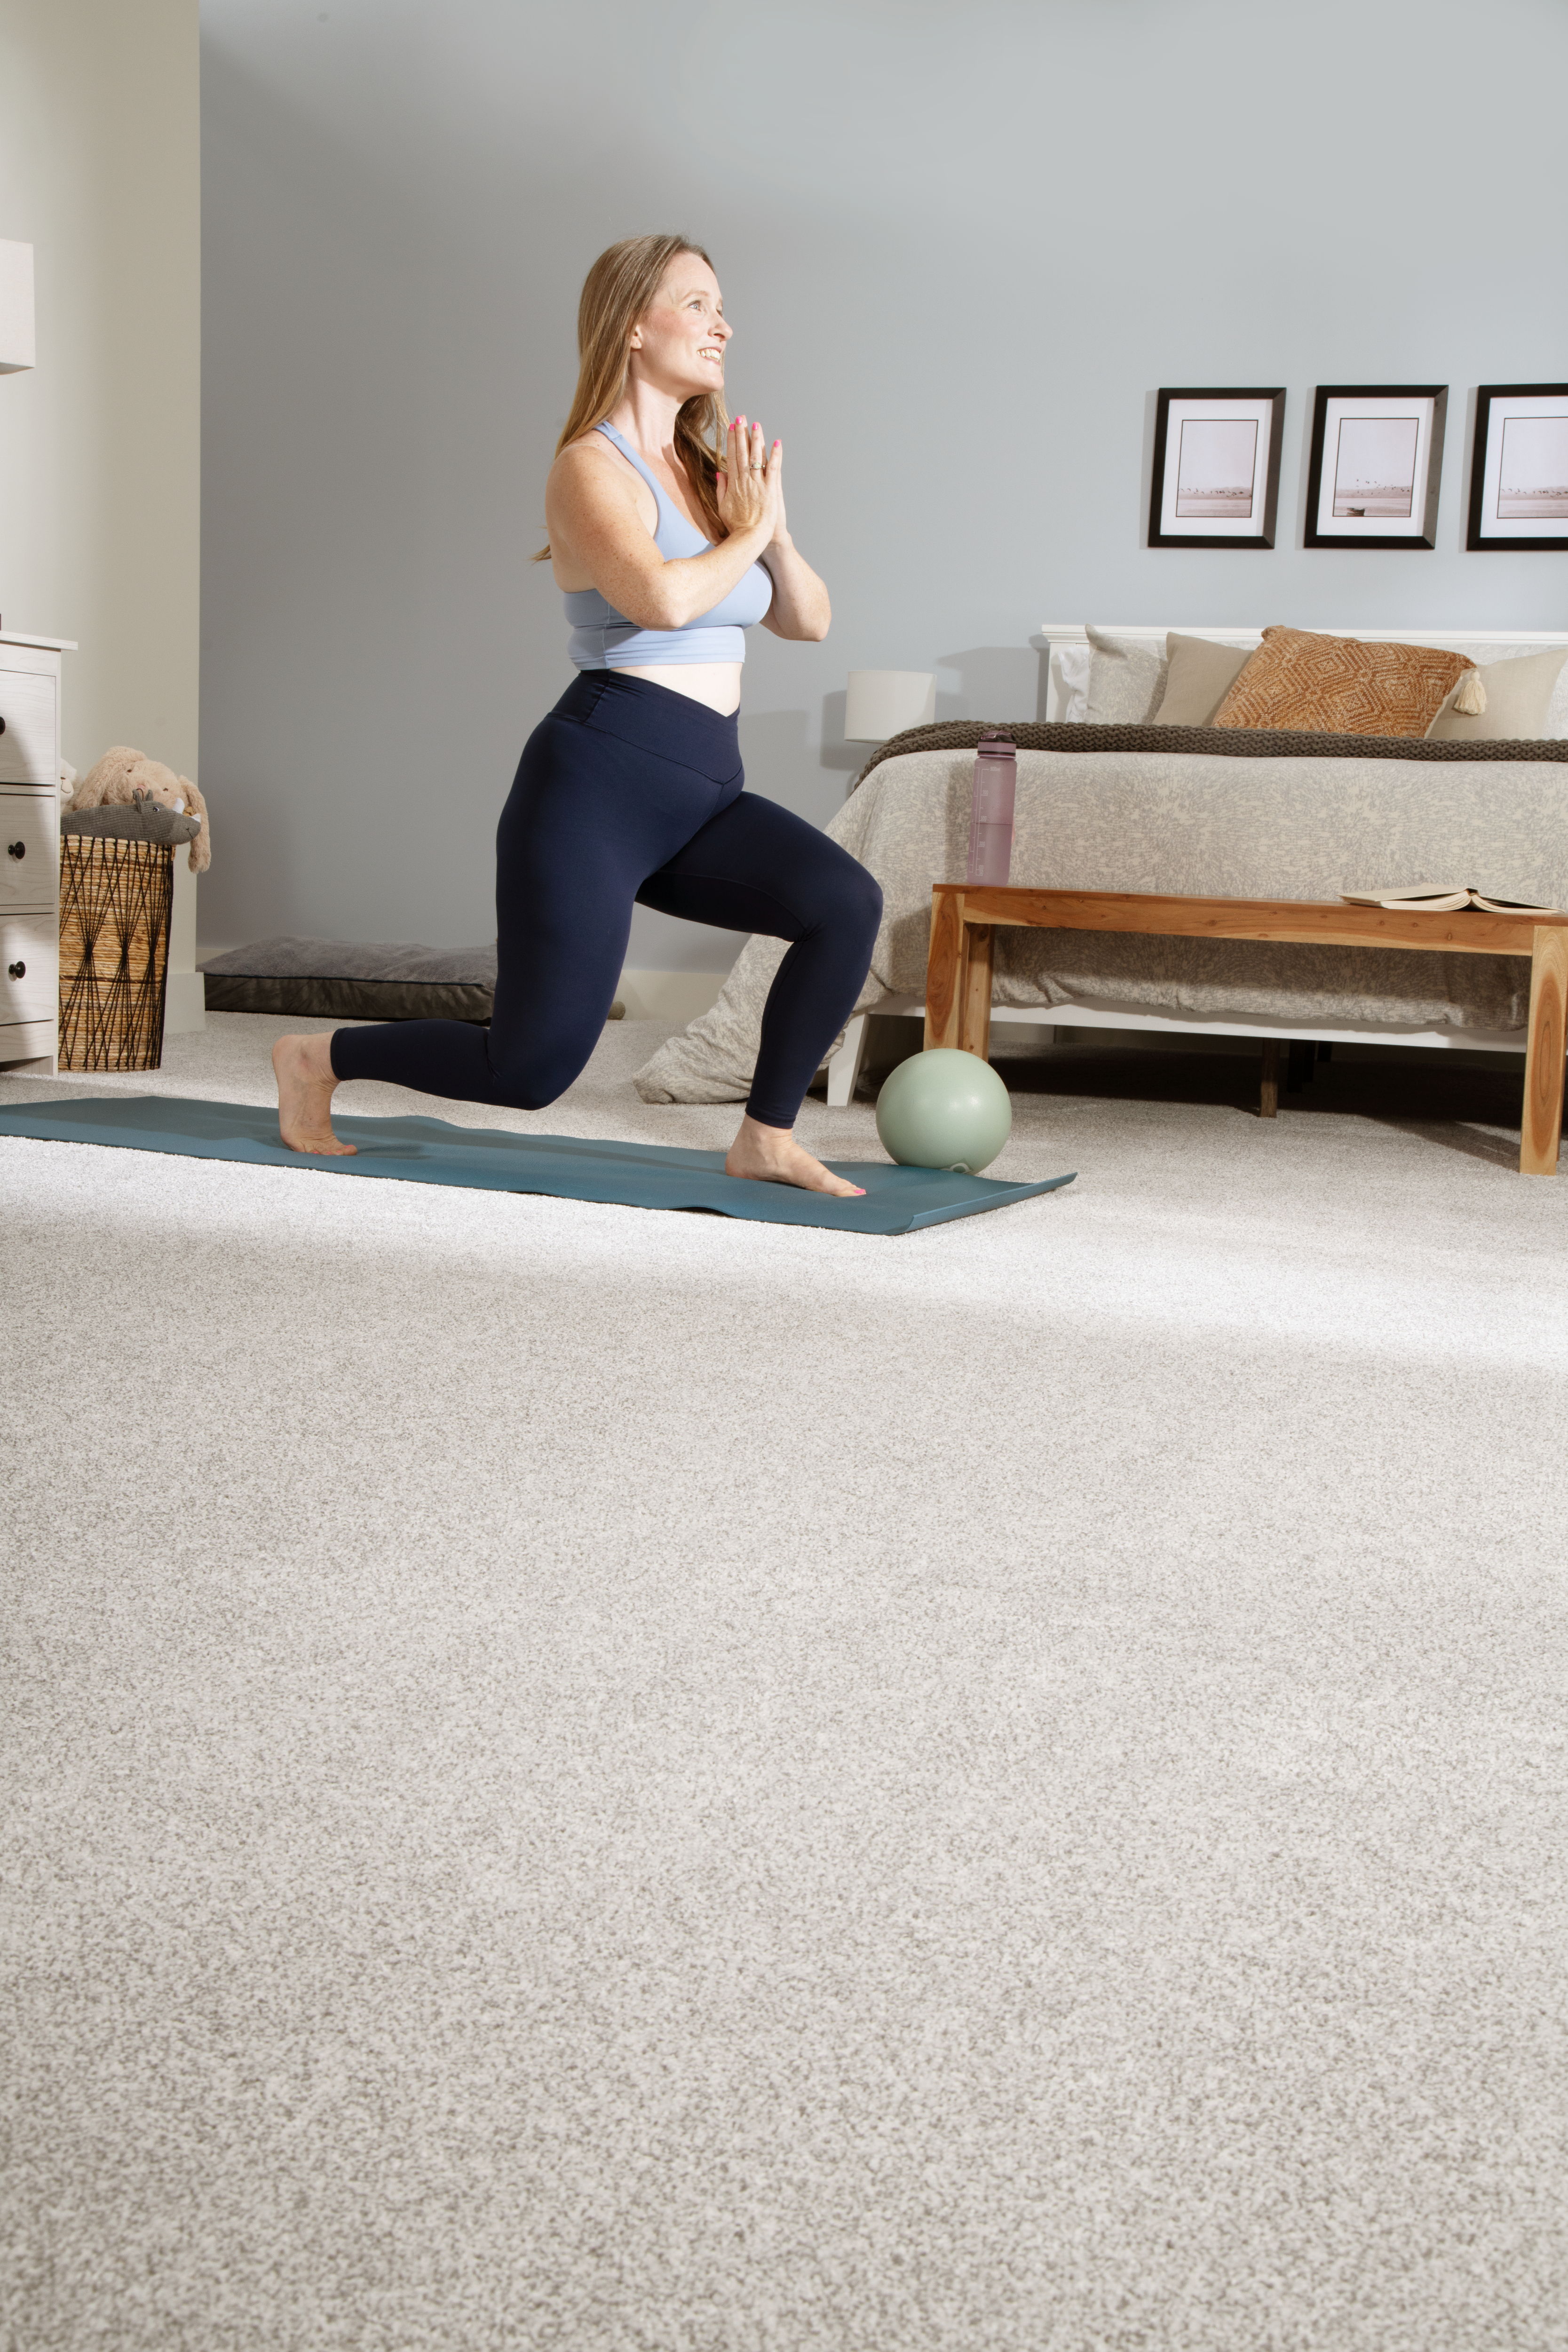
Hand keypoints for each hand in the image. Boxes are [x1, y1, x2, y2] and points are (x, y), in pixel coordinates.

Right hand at [716, 415, 784, 544]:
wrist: (749, 539)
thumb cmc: (736, 527)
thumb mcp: (722, 508)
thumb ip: (721, 489)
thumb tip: (720, 472)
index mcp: (732, 484)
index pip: (731, 457)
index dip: (731, 441)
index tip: (731, 428)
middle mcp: (744, 481)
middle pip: (742, 452)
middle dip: (741, 434)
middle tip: (741, 418)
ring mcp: (758, 484)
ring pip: (757, 457)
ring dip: (756, 439)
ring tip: (756, 425)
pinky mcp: (770, 490)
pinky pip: (773, 468)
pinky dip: (775, 455)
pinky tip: (777, 443)